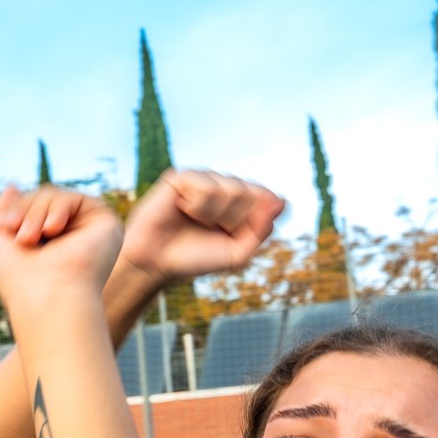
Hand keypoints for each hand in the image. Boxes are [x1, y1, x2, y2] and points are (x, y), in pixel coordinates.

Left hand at [0, 186, 122, 320]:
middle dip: (24, 209)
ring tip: (30, 238)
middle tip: (20, 236)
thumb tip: (12, 186)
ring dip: (36, 211)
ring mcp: (89, 230)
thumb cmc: (19, 279)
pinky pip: (73, 198)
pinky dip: (56, 208)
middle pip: (41, 199)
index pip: (29, 208)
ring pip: (54, 197)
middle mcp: (71, 236)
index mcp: (48, 242)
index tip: (4, 227)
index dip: (14, 210)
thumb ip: (1, 211)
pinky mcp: (105, 224)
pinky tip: (52, 229)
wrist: (46, 298)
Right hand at [118, 170, 283, 286]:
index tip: (231, 236)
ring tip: (194, 220)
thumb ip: (262, 230)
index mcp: (242, 202)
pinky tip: (182, 209)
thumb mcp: (238, 253)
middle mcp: (225, 185)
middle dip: (233, 219)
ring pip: (231, 189)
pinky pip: (207, 186)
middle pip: (252, 194)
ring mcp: (204, 178)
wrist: (156, 262)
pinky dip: (197, 206)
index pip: (269, 199)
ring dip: (214, 214)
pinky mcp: (182, 176)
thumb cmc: (195, 257)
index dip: (252, 222)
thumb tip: (281, 201)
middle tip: (210, 229)